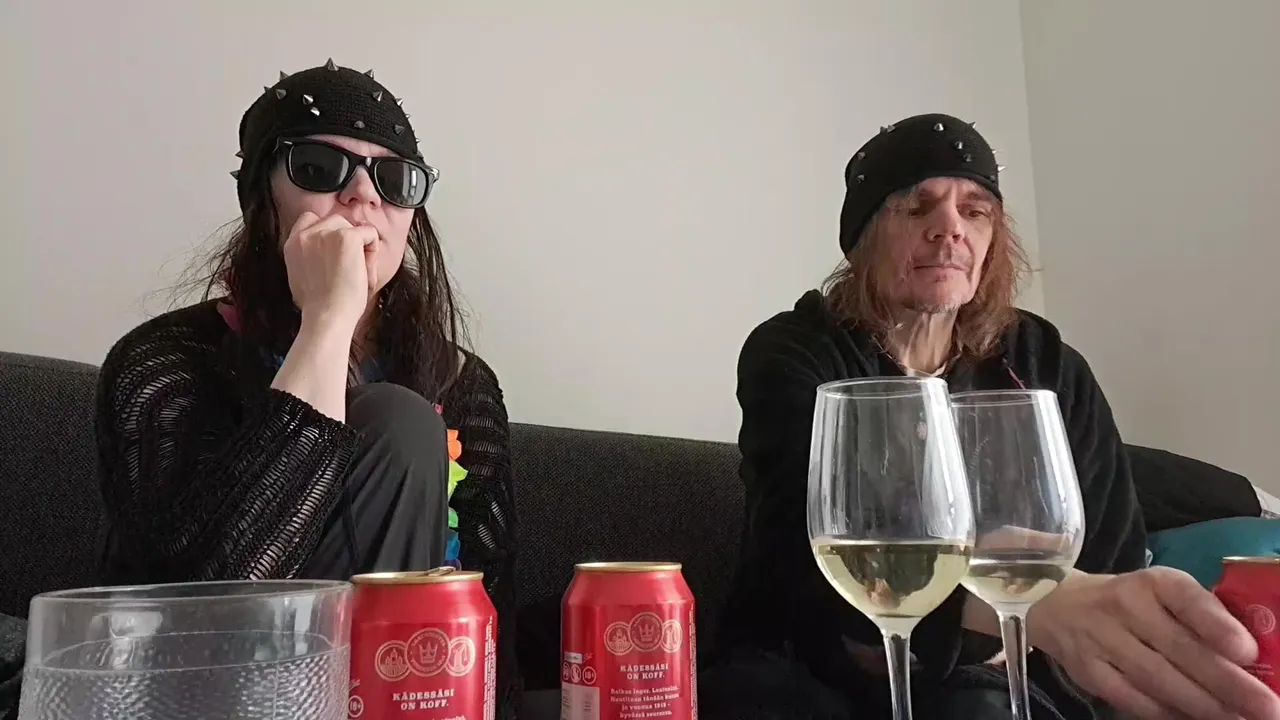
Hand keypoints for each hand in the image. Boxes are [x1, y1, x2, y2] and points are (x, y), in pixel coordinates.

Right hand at [281, 212, 377, 330]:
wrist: (327, 317)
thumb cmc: (318, 306)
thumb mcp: (301, 276)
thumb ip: (309, 256)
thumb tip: (326, 250)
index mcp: (293, 243)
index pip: (310, 218)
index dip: (328, 233)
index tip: (335, 255)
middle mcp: (307, 233)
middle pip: (336, 220)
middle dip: (347, 239)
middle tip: (350, 268)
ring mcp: (326, 233)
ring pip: (353, 226)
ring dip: (361, 246)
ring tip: (358, 271)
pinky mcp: (347, 237)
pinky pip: (370, 233)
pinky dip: (373, 251)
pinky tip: (365, 271)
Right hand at [1031, 567, 1279, 719]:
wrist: (1060, 606)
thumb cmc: (1131, 602)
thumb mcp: (1162, 594)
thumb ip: (1201, 617)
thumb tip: (1251, 660)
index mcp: (1153, 582)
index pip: (1186, 599)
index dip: (1217, 625)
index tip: (1248, 652)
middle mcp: (1125, 606)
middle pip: (1179, 648)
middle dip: (1227, 682)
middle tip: (1266, 708)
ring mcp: (1103, 638)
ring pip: (1157, 678)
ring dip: (1202, 704)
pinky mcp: (1089, 670)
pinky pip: (1132, 698)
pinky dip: (1165, 713)